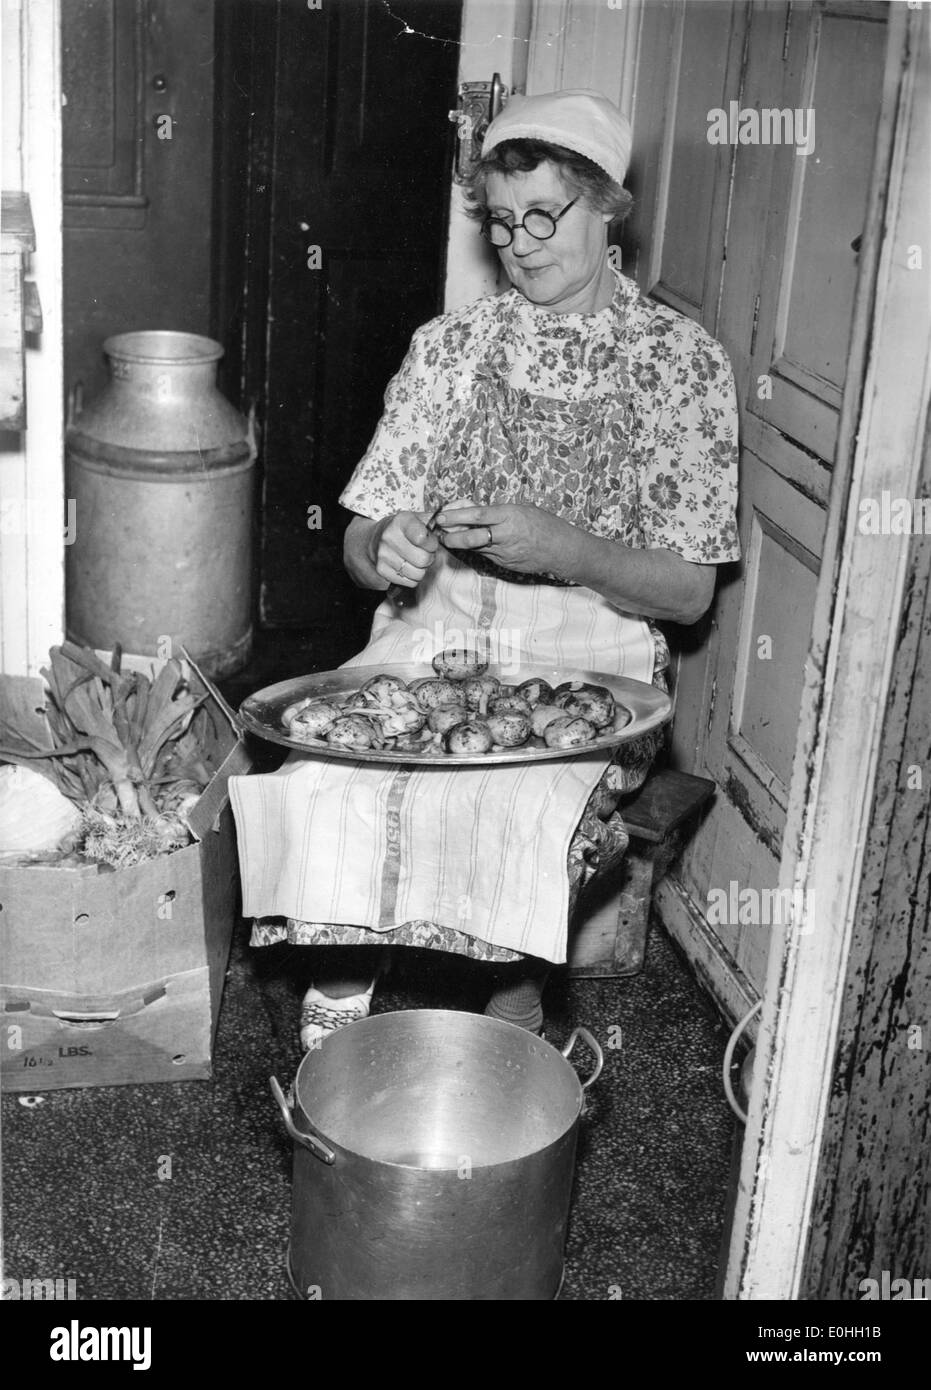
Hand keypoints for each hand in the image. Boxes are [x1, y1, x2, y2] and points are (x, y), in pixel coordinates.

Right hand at [369, 510, 439, 587]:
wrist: (375, 540)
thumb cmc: (403, 530)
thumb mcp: (416, 519)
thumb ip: (432, 522)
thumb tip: (447, 530)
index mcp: (401, 521)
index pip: (422, 538)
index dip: (432, 544)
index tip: (430, 543)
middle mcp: (389, 537)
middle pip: (423, 559)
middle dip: (429, 558)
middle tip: (425, 553)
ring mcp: (383, 554)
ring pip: (418, 573)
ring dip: (422, 569)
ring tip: (417, 560)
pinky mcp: (381, 570)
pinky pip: (410, 582)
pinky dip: (413, 578)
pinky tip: (408, 567)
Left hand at [434, 501, 577, 578]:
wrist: (562, 549)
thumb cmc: (544, 524)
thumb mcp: (522, 510)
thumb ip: (499, 513)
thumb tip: (475, 513)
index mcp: (510, 516)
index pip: (477, 516)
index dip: (457, 516)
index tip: (442, 516)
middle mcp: (505, 535)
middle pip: (472, 537)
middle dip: (453, 536)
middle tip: (440, 534)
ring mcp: (505, 552)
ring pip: (476, 548)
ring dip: (462, 544)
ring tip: (450, 539)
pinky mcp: (506, 564)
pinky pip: (488, 556)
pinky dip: (479, 550)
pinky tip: (474, 546)